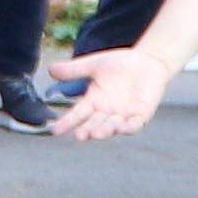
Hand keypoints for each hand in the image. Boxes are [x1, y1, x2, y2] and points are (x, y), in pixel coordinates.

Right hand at [52, 40, 184, 140]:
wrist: (147, 61)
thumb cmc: (119, 64)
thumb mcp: (94, 64)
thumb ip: (74, 69)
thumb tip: (50, 69)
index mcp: (93, 101)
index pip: (77, 114)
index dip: (67, 122)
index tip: (55, 130)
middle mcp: (106, 112)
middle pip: (93, 124)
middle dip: (86, 131)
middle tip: (79, 136)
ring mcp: (123, 115)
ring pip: (112, 127)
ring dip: (105, 131)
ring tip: (97, 133)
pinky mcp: (141, 115)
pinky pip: (135, 125)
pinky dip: (130, 127)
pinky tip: (124, 127)